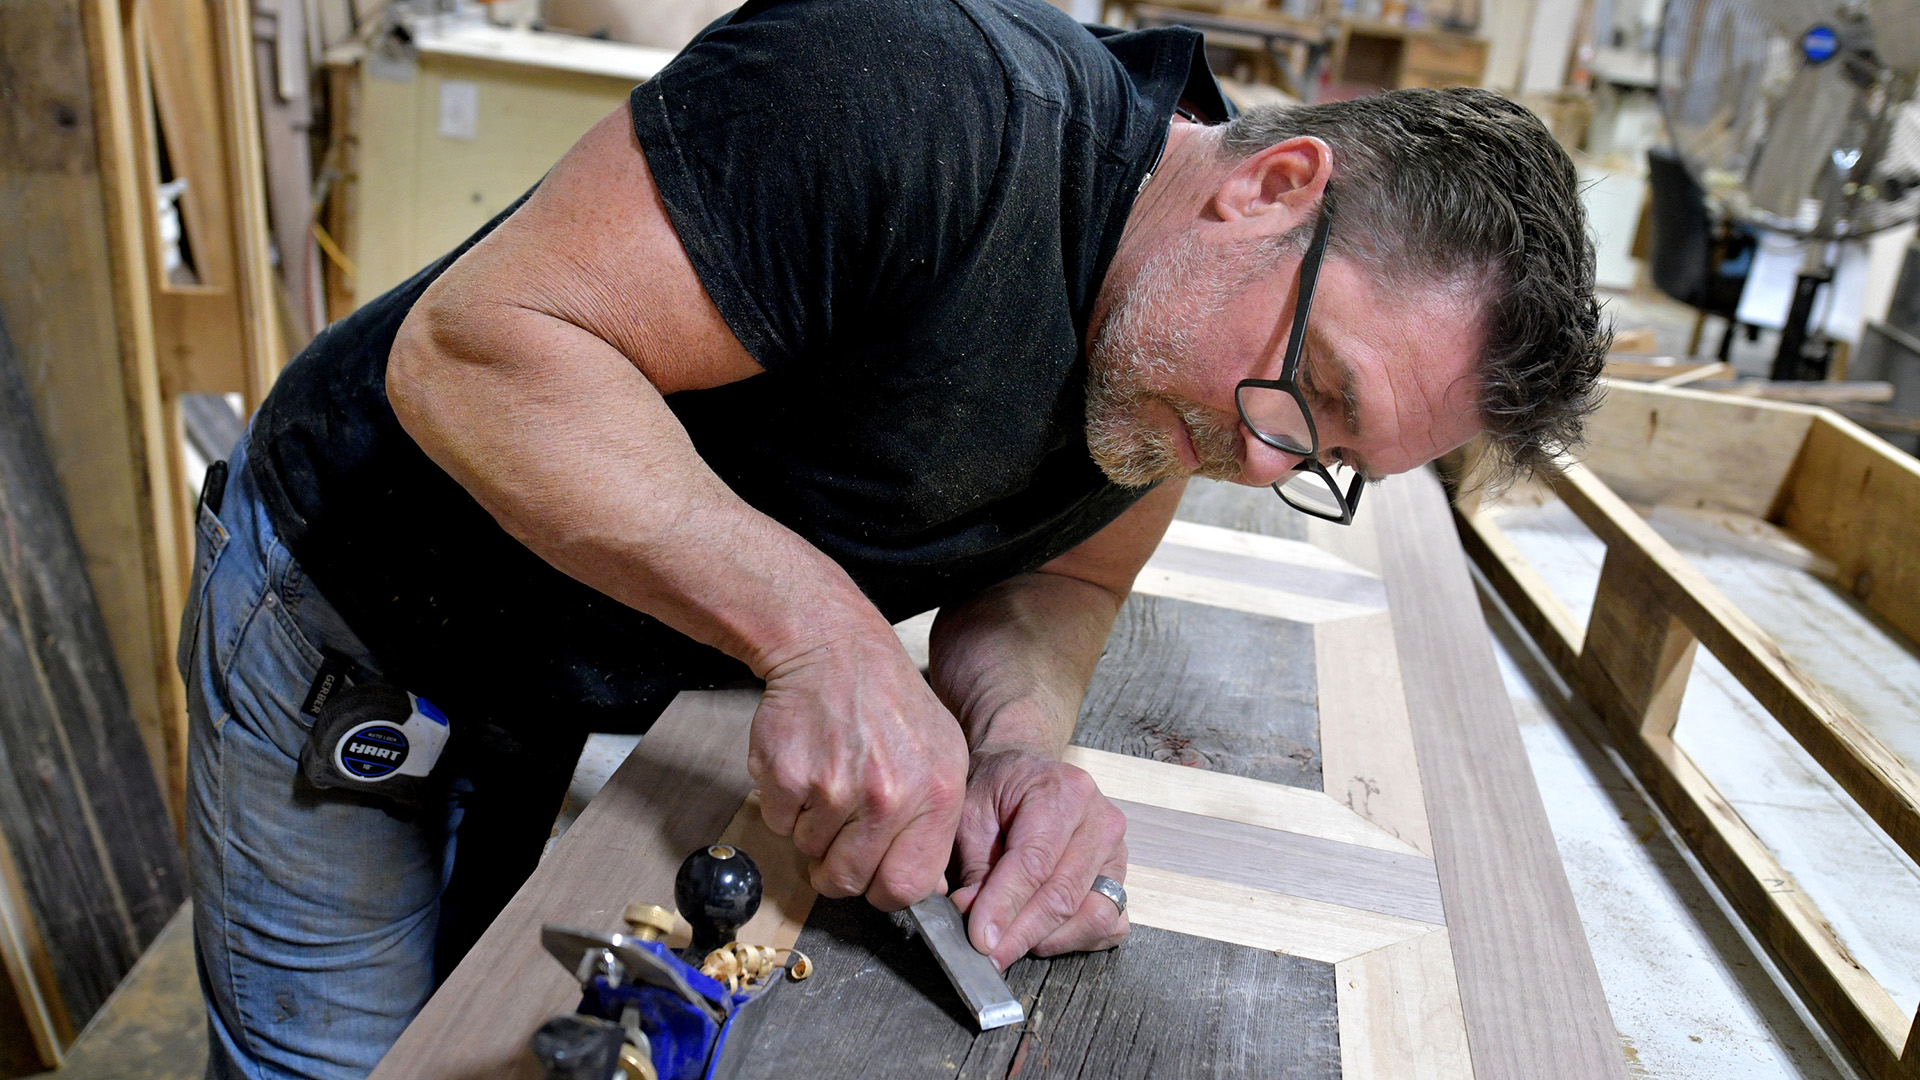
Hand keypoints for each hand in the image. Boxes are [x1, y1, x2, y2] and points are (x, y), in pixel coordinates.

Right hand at [749, 634, 968, 909]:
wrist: (834, 648)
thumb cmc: (890, 701)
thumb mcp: (943, 753)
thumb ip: (938, 820)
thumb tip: (928, 883)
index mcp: (935, 794)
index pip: (908, 887)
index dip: (884, 891)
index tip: (875, 880)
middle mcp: (888, 796)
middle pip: (849, 880)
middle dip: (839, 869)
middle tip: (839, 838)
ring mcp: (834, 788)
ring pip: (810, 853)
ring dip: (812, 831)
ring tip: (828, 783)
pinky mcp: (787, 778)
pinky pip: (779, 826)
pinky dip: (785, 807)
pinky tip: (805, 768)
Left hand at [949, 747, 1129, 969]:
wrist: (1025, 776)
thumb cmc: (997, 791)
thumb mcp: (971, 813)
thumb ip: (974, 867)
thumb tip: (974, 921)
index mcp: (1063, 791)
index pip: (1035, 862)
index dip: (1005, 906)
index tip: (980, 938)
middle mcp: (1101, 820)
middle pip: (1064, 895)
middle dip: (1020, 933)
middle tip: (987, 954)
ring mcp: (1117, 851)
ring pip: (1092, 917)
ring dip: (1047, 939)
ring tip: (1009, 941)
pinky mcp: (1120, 878)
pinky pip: (1109, 925)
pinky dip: (1075, 939)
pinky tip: (1041, 934)